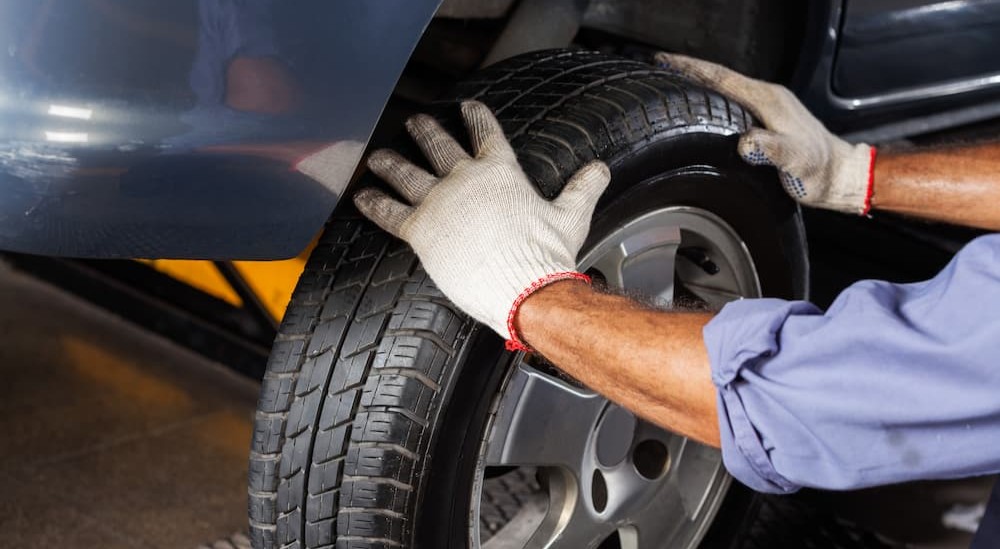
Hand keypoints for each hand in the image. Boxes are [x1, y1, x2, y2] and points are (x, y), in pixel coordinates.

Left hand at [353, 101, 609, 348]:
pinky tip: (361, 195)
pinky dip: (373, 202)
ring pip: (407, 173)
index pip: (485, 133)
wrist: (523, 288)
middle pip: (438, 145)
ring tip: (378, 155)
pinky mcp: (419, 230)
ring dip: (390, 162)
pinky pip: (389, 211)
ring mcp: (439, 201)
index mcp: (500, 171)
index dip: (476, 117)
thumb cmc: (546, 255)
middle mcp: (464, 178)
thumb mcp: (572, 216)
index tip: (468, 106)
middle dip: (426, 130)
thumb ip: (582, 188)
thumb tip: (600, 169)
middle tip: (416, 121)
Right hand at [654, 53, 875, 214]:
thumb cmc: (818, 172)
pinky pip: (734, 99)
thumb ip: (772, 150)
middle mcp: (768, 97)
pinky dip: (714, 95)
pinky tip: (703, 104)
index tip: (665, 62)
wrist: (840, 175)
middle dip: (689, 70)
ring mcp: (769, 105)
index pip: (722, 78)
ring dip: (700, 82)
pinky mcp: (769, 116)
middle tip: (659, 68)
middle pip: (720, 77)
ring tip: (673, 82)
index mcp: (769, 101)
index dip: (691, 70)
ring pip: (726, 87)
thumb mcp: (795, 163)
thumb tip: (746, 143)